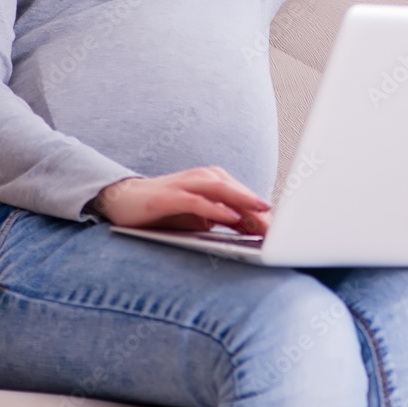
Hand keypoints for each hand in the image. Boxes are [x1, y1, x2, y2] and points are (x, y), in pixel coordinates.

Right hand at [93, 166, 272, 234]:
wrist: (122, 200)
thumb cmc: (164, 210)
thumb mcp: (200, 218)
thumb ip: (226, 219)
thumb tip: (255, 228)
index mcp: (213, 181)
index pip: (243, 195)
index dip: (263, 210)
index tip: (284, 227)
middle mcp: (202, 178)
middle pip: (237, 190)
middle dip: (259, 207)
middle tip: (280, 224)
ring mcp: (185, 184)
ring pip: (221, 190)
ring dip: (244, 202)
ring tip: (264, 214)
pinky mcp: (169, 196)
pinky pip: (197, 201)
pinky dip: (215, 208)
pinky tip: (231, 217)